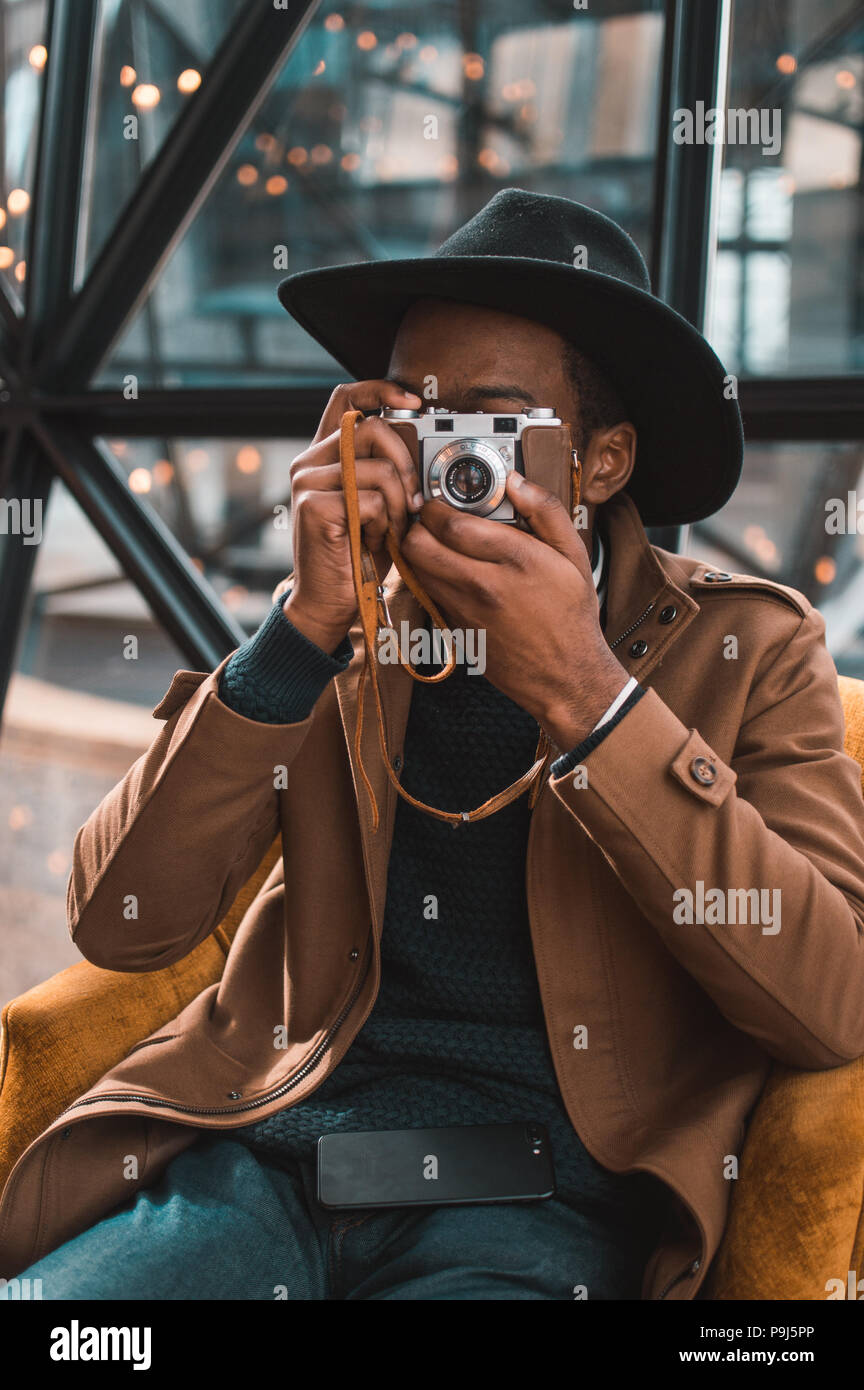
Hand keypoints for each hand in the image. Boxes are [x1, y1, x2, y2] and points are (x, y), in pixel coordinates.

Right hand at [279, 380, 422, 652]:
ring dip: (398, 503)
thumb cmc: (359, 556)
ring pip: (377, 468)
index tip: (414, 402)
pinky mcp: (313, 506)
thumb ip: (386, 472)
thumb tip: (421, 447)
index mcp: (323, 455)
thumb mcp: (376, 506)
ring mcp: (307, 482)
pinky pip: (370, 499)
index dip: (381, 389)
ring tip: (391, 529)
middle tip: (413, 502)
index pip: (346, 398)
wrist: (329, 602)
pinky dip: (383, 524)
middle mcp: (309, 462)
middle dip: (405, 464)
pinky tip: (374, 541)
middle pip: (372, 429)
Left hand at [399, 472, 630, 749]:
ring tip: (436, 541)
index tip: (439, 500)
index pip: (451, 524)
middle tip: (428, 519)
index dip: (435, 506)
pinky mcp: (457, 630)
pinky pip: (428, 594)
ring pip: (417, 570)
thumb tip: (517, 482)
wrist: (566, 677)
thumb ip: (546, 511)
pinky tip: (448, 571)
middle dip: (417, 525)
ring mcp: (465, 611)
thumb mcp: (573, 556)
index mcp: (515, 560)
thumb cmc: (571, 616)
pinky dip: (429, 577)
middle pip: (420, 545)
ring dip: (419, 551)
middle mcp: (484, 586)